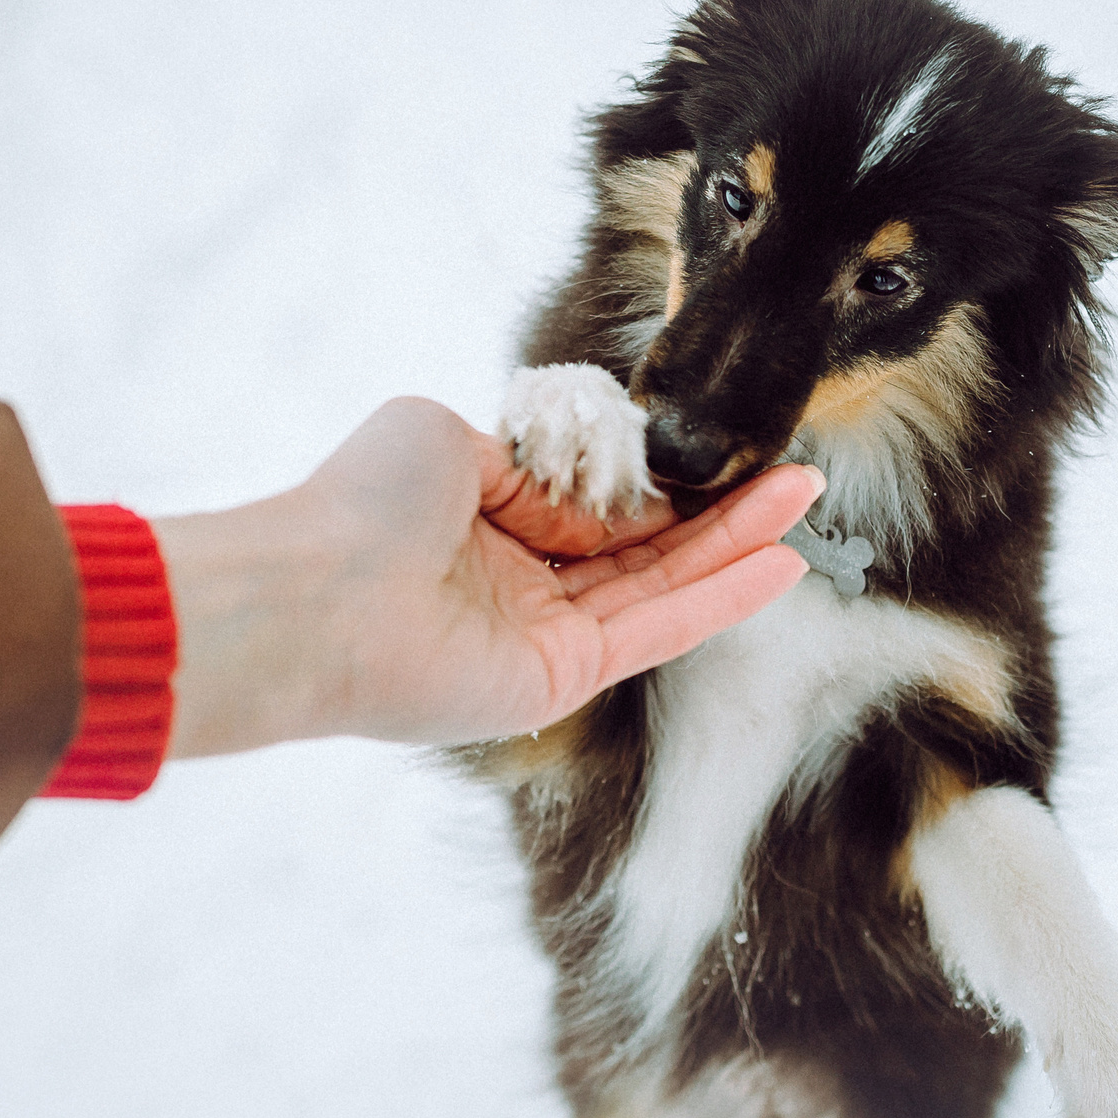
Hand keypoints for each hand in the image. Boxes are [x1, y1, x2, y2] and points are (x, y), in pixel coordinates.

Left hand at [152, 397, 820, 753]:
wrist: (314, 595)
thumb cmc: (360, 505)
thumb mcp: (449, 439)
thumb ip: (534, 459)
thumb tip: (599, 488)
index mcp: (483, 525)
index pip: (594, 505)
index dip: (660, 478)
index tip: (721, 447)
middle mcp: (517, 585)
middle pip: (643, 547)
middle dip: (720, 510)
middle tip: (792, 474)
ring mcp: (542, 637)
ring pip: (662, 585)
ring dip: (737, 546)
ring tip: (803, 504)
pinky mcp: (560, 679)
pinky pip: (656, 629)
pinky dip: (720, 598)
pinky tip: (777, 564)